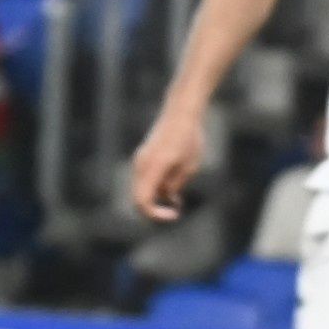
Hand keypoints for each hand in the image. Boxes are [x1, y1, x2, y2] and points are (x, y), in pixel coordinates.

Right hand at [127, 96, 208, 220]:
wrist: (180, 113)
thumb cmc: (189, 139)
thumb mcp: (189, 167)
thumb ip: (175, 185)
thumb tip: (167, 198)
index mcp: (154, 168)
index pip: (143, 201)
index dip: (155, 215)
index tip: (174, 215)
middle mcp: (141, 165)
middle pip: (139, 199)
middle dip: (155, 210)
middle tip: (175, 212)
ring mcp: (140, 162)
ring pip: (142, 191)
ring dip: (157, 199)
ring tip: (177, 201)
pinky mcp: (143, 159)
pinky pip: (145, 182)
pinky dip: (156, 190)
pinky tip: (173, 193)